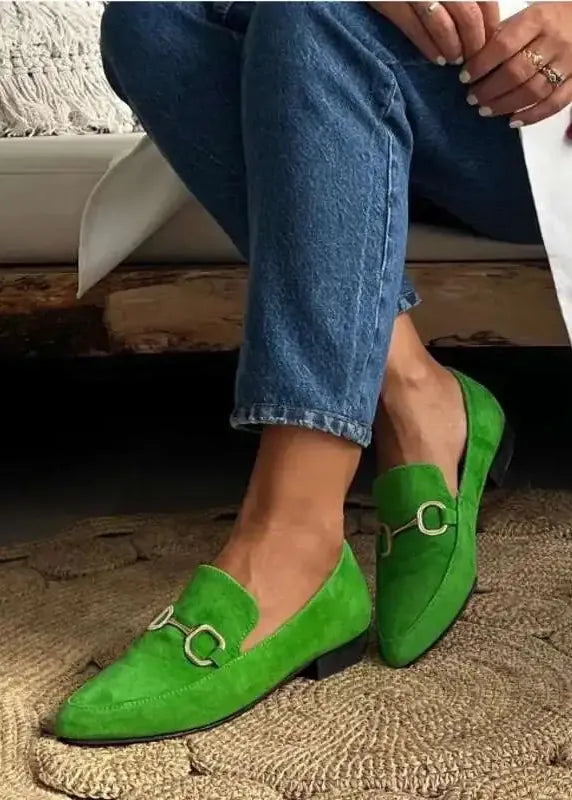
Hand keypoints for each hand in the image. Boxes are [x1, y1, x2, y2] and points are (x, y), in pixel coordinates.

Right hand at [369, 2, 498, 65]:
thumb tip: (485, 19)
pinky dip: (428, 46)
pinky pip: (414, 27)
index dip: (490, 24)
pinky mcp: (390, 1)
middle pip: (468, 15)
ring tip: (455, 60)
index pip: (484, 0)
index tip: (490, 42)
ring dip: (453, 48)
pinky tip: (437, 59)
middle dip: (474, 43)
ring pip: (443, 24)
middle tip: (474, 59)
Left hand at [462, 2, 571, 125]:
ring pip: (533, 91)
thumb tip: (471, 62)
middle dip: (489, 90)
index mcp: (538, 20)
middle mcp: (554, 41)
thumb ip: (502, 36)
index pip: (503, 45)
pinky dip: (532, 116)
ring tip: (486, 110)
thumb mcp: (526, 17)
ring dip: (504, 105)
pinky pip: (554, 104)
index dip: (481, 65)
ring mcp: (568, 63)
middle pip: (516, 72)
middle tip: (472, 99)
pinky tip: (512, 121)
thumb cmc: (549, 22)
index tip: (465, 78)